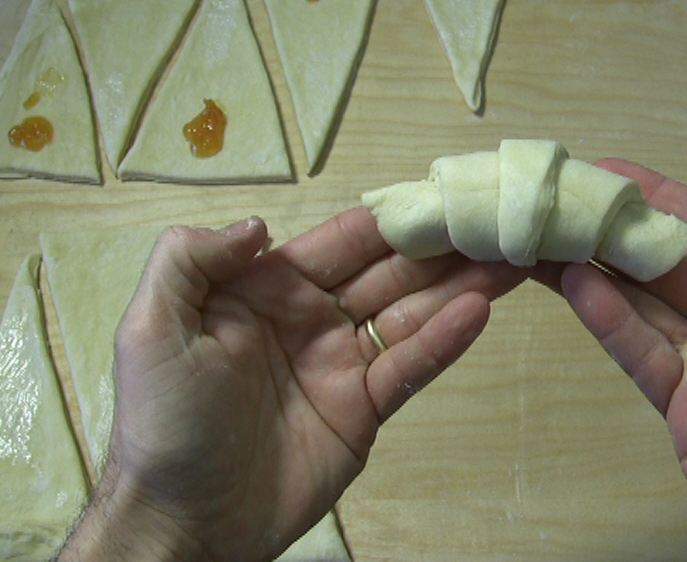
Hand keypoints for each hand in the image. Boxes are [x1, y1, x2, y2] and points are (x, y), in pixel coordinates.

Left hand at [58, 208, 524, 561]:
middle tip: (496, 219)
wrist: (187, 520)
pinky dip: (445, 341)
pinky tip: (478, 311)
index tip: (439, 191)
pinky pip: (409, 368)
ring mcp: (342, 364)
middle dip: (441, 246)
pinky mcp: (365, 410)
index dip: (390, 217)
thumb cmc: (165, 421)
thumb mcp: (153, 328)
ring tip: (510, 258)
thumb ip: (191, 260)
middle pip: (389, 273)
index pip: (339, 242)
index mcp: (266, 289)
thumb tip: (259, 222)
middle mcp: (312, 318)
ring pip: (410, 315)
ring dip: (460, 285)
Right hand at [549, 154, 686, 560]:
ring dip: (592, 268)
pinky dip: (607, 322)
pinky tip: (573, 289)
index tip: (608, 167)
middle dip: (610, 228)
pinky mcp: (684, 407)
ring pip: (639, 302)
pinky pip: (640, 354)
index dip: (661, 196)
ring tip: (542, 235)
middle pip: (663, 261)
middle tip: (555, 196)